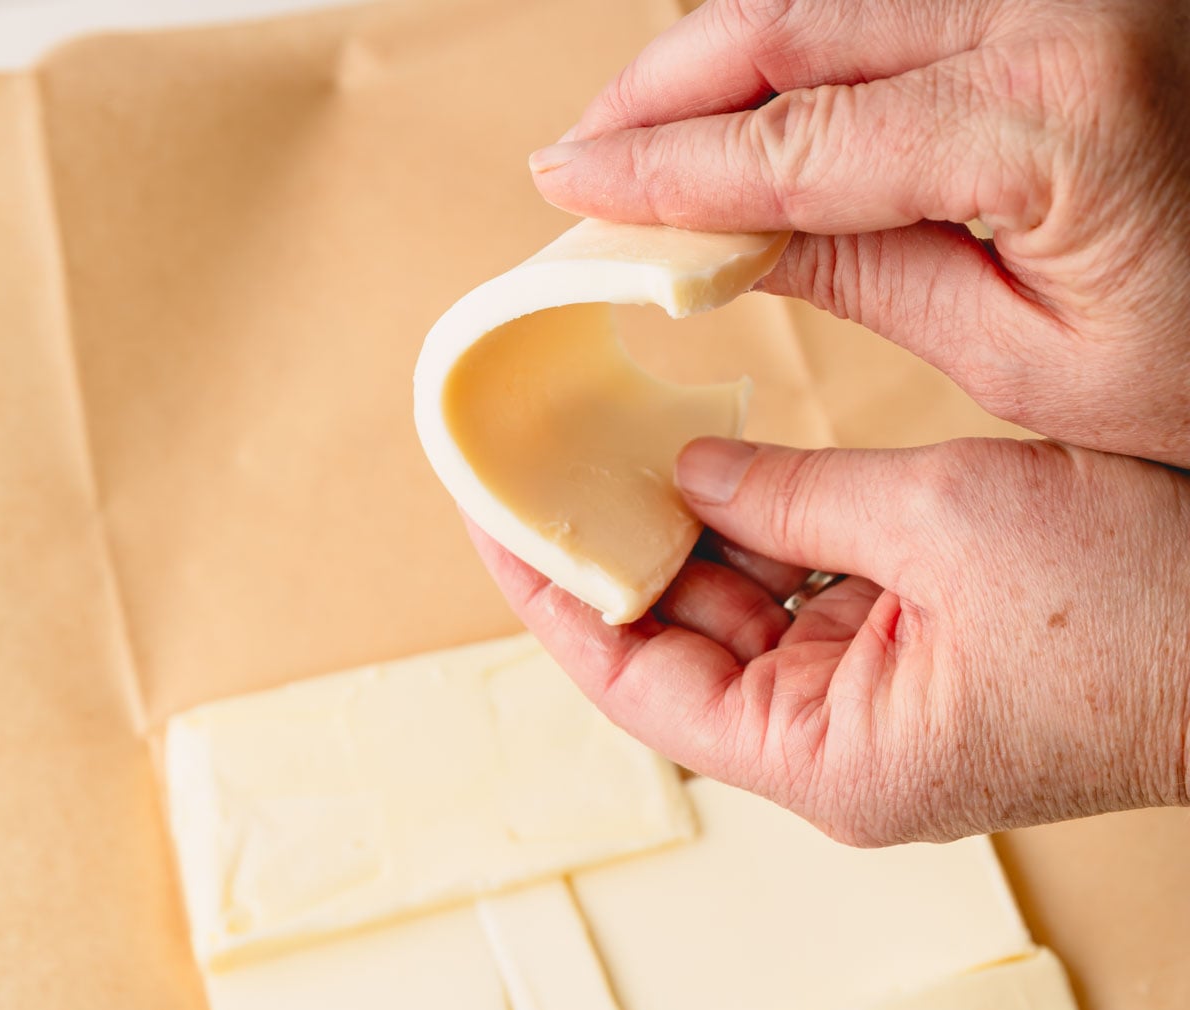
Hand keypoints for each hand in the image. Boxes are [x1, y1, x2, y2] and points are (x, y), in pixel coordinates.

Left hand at [468, 438, 1189, 844]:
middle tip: (545, 471)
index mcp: (828, 759)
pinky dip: (763, 538)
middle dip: (613, 561)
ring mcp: (875, 711)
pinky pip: (804, 602)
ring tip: (615, 456)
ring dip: (687, 543)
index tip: (496, 526)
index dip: (555, 602)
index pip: (638, 686)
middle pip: (679, 655)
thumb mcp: (949, 524)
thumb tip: (692, 476)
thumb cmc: (1144, 617)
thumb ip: (797, 498)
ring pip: (740, 623)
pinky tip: (720, 470)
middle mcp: (837, 750)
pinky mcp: (914, 668)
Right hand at [528, 0, 1189, 465]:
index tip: (571, 187)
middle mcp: (1059, 5)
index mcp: (1058, 118)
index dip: (667, 166)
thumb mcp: (1028, 353)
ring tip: (642, 130)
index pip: (799, 136)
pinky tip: (748, 99)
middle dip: (665, 84)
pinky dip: (797, 40)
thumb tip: (719, 242)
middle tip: (579, 148)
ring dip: (720, 51)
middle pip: (795, 16)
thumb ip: (869, 274)